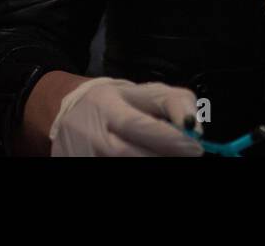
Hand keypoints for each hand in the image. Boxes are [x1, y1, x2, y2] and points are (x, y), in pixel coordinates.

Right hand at [48, 77, 203, 156]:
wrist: (69, 115)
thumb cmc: (115, 103)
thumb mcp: (142, 93)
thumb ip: (172, 102)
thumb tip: (194, 126)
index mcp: (105, 105)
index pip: (134, 124)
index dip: (166, 138)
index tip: (195, 145)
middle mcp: (90, 132)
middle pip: (127, 154)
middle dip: (163, 156)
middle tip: (189, 154)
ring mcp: (82, 155)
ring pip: (124, 167)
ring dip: (152, 163)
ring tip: (166, 155)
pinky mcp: (79, 165)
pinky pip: (114, 173)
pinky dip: (133, 168)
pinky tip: (146, 158)